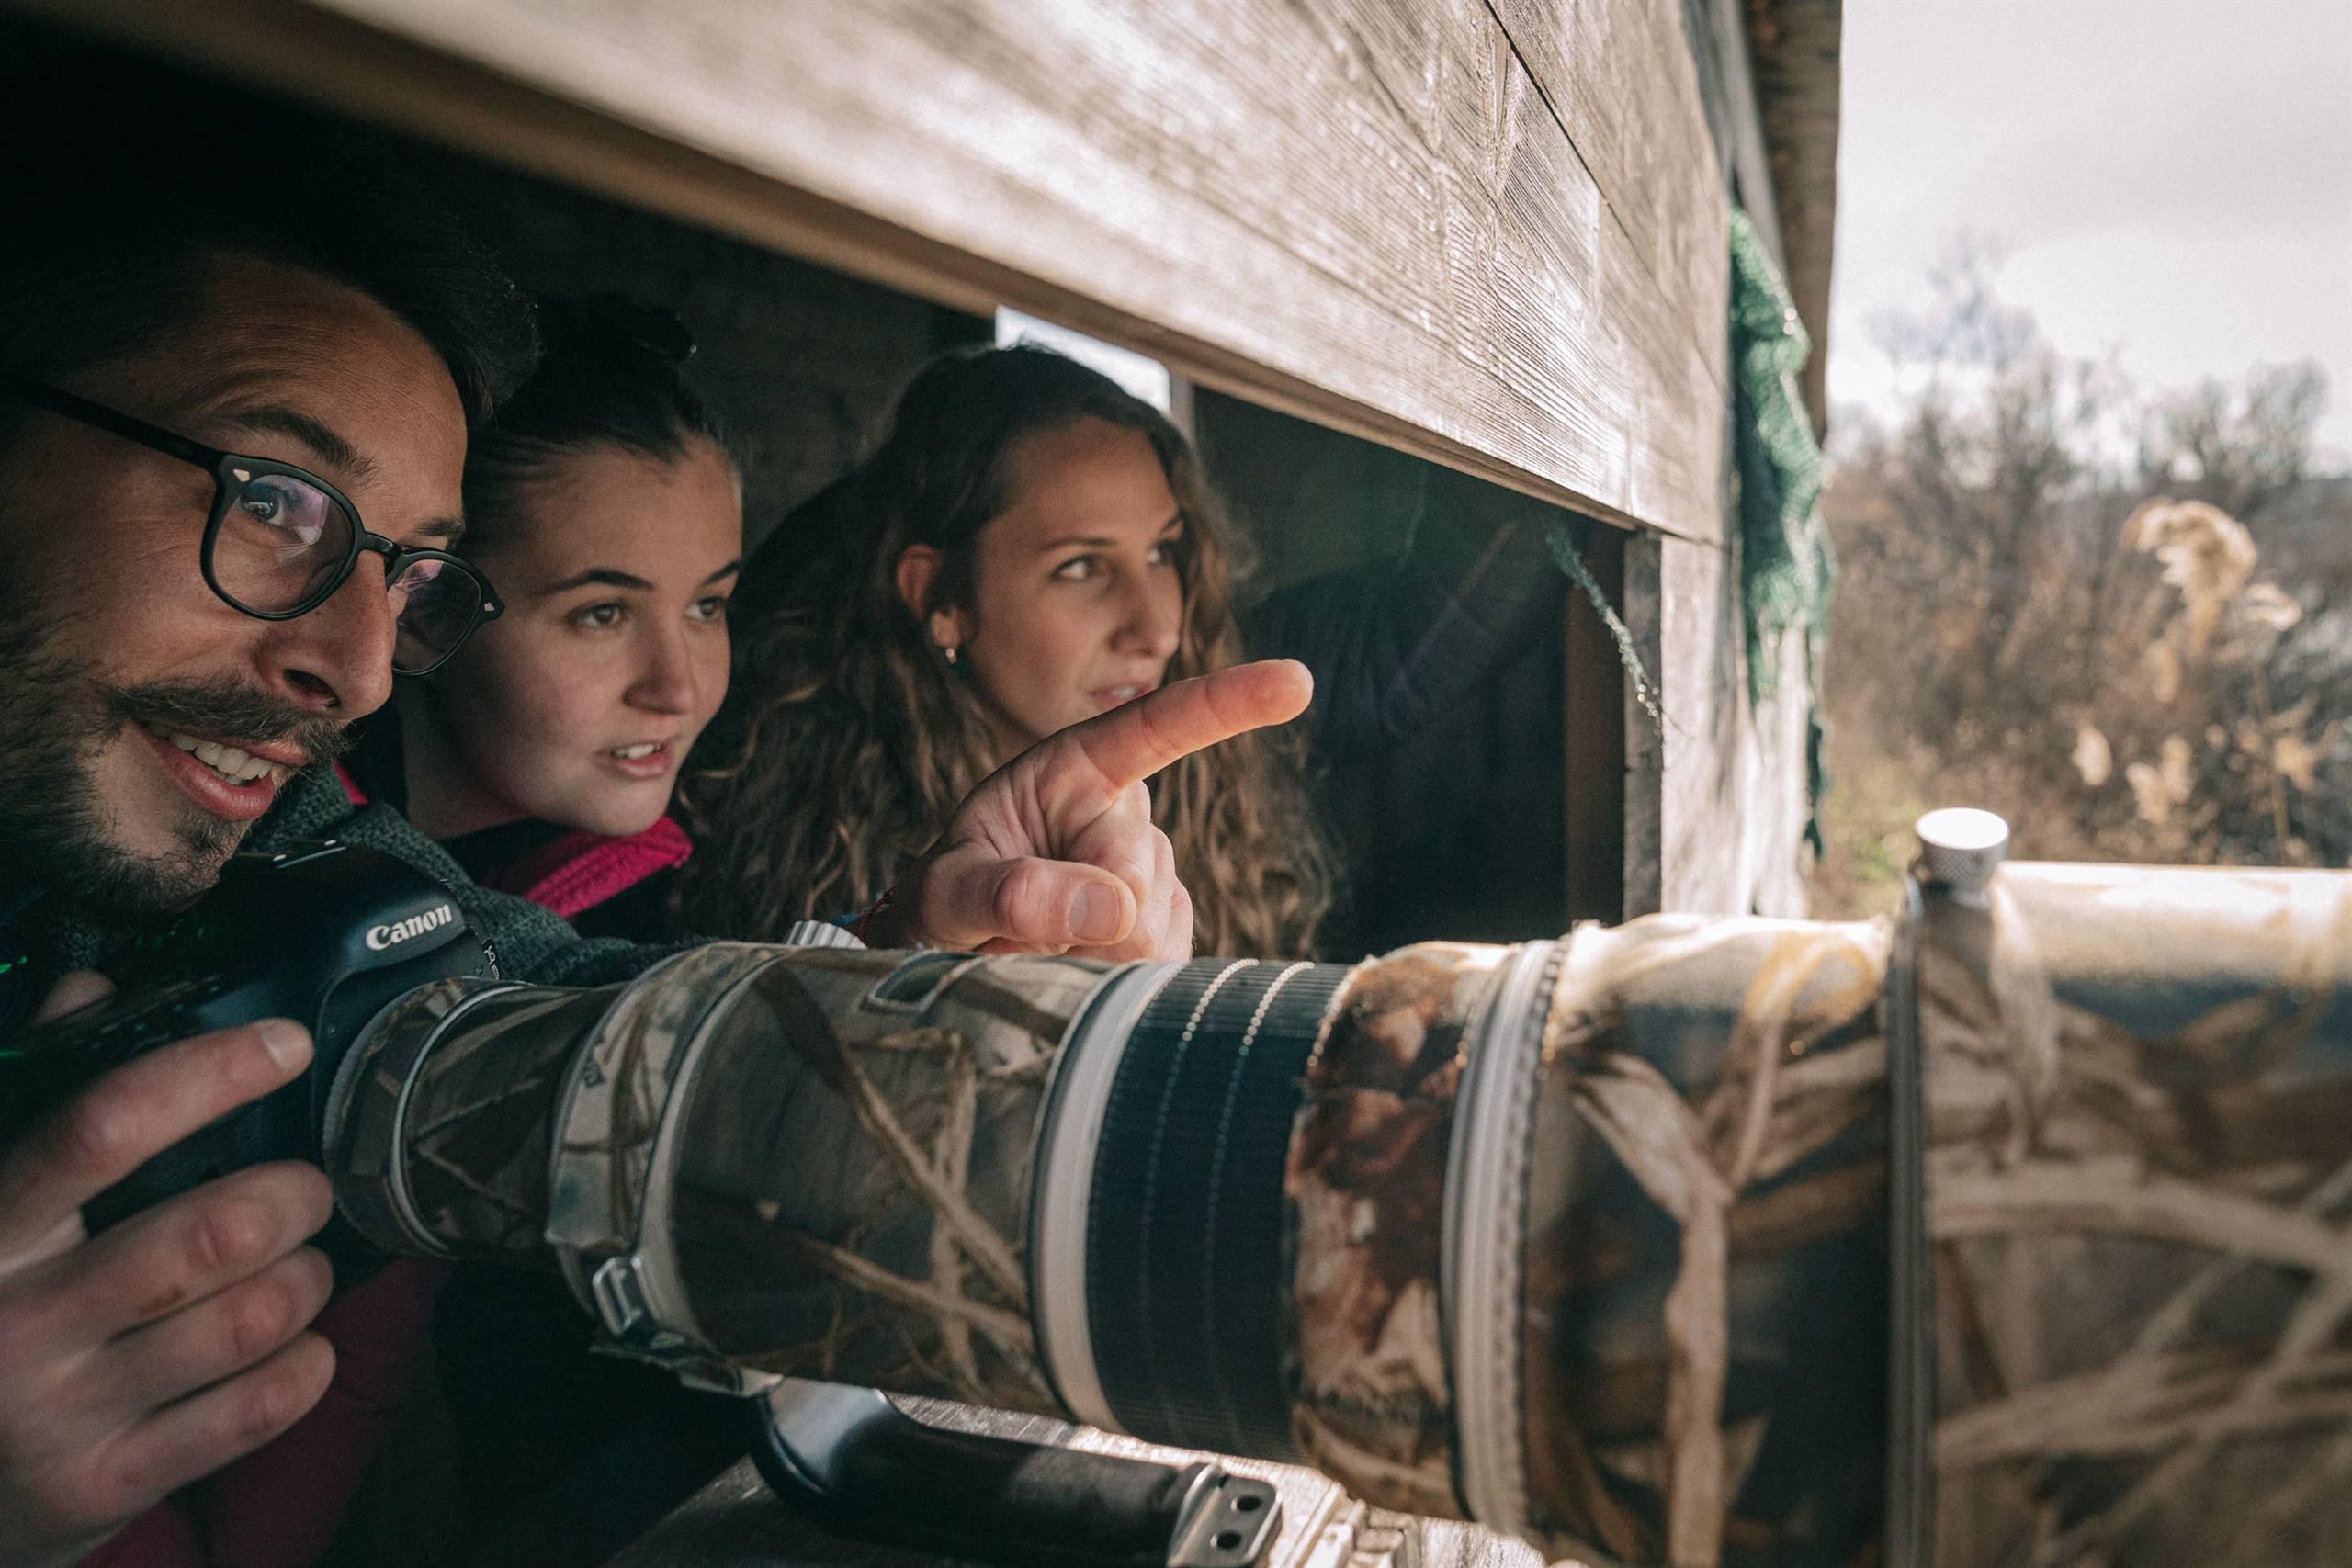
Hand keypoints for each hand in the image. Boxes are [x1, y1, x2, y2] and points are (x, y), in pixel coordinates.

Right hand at [0, 978, 336, 1567]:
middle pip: (208, 1233)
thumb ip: (36, 1099)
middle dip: (291, 1195)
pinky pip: (256, 1408)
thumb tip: (94, 990)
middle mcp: (15, 1323)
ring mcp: (58, 1415)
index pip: (101, 1127)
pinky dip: (306, 1362)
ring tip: (298, 1263)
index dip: (209, 1073)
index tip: (283, 1045)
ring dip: (305, 1277)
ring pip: (248, 1317)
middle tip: (305, 1188)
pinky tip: (293, 1341)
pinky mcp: (102, 1488)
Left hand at [876, 659, 1312, 959]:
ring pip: (1148, 937)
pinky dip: (1106, 985)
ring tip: (1029, 946)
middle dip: (1078, 921)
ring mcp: (1153, 878)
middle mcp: (1126, 815)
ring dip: (1081, 957)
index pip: (1160, 726)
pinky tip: (1068, 967)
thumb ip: (1010, 893)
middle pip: (1139, 880)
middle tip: (1008, 933)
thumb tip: (1118, 906)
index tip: (1297, 681)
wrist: (947, 956)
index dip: (1229, 703)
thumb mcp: (945, 892)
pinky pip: (1158, 973)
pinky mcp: (1167, 934)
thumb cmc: (940, 904)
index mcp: (1077, 769)